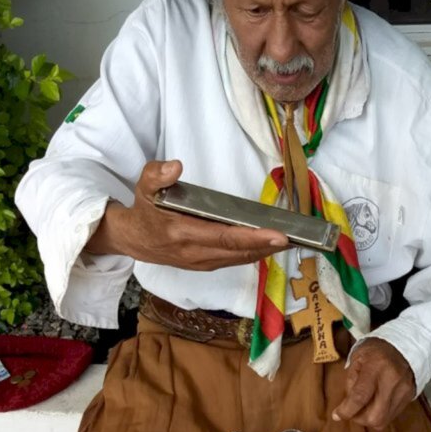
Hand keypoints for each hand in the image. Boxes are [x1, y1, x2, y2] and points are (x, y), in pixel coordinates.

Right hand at [85, 160, 289, 269]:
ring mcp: (202, 262)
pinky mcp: (206, 265)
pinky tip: (270, 246)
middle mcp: (195, 253)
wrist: (134, 240)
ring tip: (290, 241)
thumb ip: (157, 175)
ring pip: (240, 259)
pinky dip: (254, 253)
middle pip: (239, 251)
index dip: (253, 237)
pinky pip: (235, 260)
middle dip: (269, 246)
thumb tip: (176, 166)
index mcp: (182, 233)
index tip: (279, 235)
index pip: (224, 236)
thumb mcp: (144, 187)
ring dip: (265, 251)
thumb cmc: (145, 210)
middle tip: (296, 237)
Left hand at [332, 338, 415, 429]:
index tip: (337, 415)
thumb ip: (351, 382)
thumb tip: (347, 405)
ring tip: (364, 405)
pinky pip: (391, 415)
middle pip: (375, 416)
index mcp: (377, 366)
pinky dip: (380, 413)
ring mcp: (403, 390)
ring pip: (383, 420)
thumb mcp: (357, 358)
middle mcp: (393, 380)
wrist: (403, 345)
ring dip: (369, 418)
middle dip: (359, 418)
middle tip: (352, 410)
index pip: (360, 396)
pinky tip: (376, 402)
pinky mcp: (410, 396)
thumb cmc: (376, 350)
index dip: (347, 410)